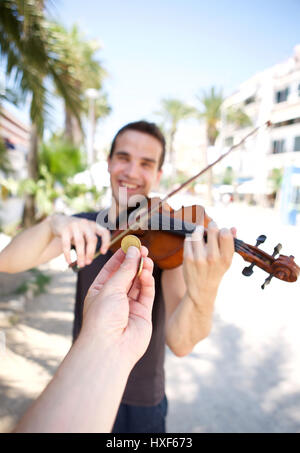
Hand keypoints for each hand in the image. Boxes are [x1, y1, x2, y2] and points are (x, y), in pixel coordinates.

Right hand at [50, 214, 110, 267]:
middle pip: (92, 239)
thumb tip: (88, 261)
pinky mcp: (65, 229)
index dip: (106, 243)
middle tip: (88, 263)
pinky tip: (68, 261)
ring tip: (81, 264)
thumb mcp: (84, 234)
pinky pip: (67, 244)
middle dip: (91, 253)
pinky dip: (68, 254)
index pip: (104, 232)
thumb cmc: (75, 232)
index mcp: (93, 225)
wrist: (58, 221)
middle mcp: (85, 223)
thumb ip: (88, 244)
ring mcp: (75, 225)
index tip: (103, 253)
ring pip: (80, 242)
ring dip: (81, 255)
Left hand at [81, 245, 154, 366]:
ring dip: (142, 270)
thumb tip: (134, 251)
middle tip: (143, 248)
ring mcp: (129, 306)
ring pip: (138, 283)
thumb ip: (125, 269)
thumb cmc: (103, 317)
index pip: (111, 269)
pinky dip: (148, 282)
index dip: (121, 256)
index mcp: (100, 291)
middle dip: (134, 261)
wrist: (110, 347)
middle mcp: (114, 298)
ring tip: (147, 259)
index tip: (130, 244)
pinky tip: (147, 273)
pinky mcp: (142, 313)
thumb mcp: (111, 288)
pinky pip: (146, 294)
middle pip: (126, 275)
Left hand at [183, 222, 234, 310]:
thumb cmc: (216, 271)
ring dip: (199, 231)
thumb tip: (233, 228)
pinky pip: (188, 239)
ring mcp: (199, 258)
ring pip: (197, 233)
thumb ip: (231, 243)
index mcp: (225, 258)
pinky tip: (194, 244)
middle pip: (212, 230)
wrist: (202, 289)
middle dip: (212, 226)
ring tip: (201, 235)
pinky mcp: (188, 258)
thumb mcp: (227, 261)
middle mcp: (213, 258)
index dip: (223, 229)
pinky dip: (191, 239)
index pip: (225, 234)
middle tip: (211, 228)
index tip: (221, 232)